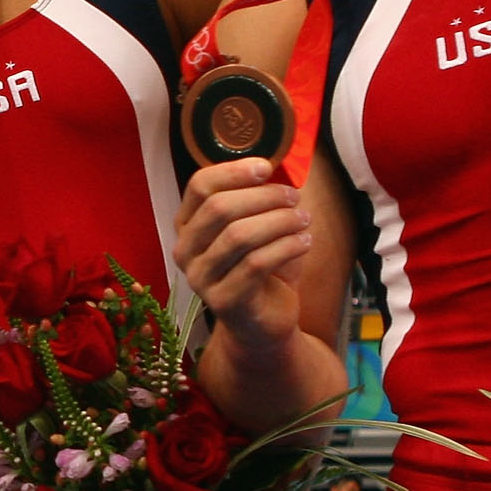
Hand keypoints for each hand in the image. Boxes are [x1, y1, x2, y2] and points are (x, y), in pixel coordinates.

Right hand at [173, 157, 309, 348]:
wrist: (261, 323)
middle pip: (220, 208)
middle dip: (264, 197)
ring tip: (304, 220)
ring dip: (279, 221)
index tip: (266, 168)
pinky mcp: (223, 301)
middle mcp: (185, 250)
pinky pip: (256, 264)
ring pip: (239, 236)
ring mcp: (200, 278)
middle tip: (294, 198)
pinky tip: (304, 241)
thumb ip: (259, 199)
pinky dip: (286, 247)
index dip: (233, 172)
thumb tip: (281, 166)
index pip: (200, 187)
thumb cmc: (261, 269)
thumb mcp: (256, 228)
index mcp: (188, 225)